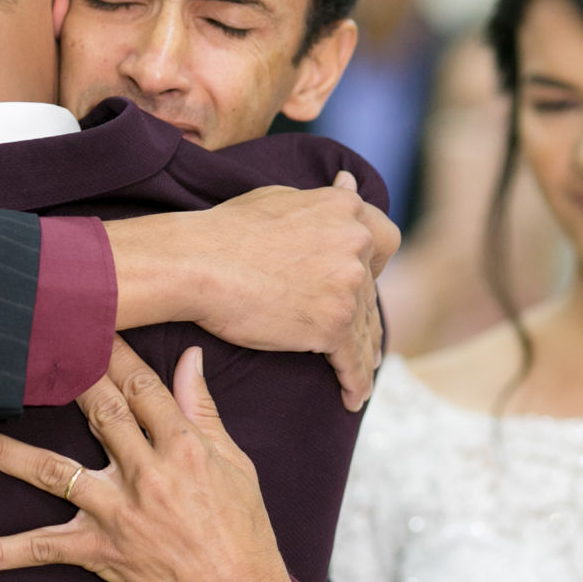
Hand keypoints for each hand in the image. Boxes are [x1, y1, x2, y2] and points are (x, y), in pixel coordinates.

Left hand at [0, 337, 300, 581]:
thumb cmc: (244, 532)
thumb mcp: (236, 464)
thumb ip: (204, 409)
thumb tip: (190, 357)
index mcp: (186, 448)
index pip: (144, 387)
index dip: (114, 352)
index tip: (88, 322)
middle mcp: (148, 475)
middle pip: (98, 413)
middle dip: (63, 377)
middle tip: (23, 346)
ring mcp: (119, 514)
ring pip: (51, 472)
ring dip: (1, 454)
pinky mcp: (101, 552)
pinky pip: (42, 550)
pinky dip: (0, 555)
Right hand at [106, 171, 399, 411]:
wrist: (198, 263)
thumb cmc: (228, 230)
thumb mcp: (282, 198)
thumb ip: (323, 200)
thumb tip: (347, 184)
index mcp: (345, 210)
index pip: (384, 239)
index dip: (373, 262)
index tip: (364, 278)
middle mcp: (355, 244)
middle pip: (373, 289)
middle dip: (364, 313)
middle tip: (357, 333)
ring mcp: (347, 285)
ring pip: (365, 328)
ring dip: (364, 352)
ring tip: (361, 371)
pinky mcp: (332, 325)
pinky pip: (352, 360)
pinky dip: (355, 382)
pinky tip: (353, 397)